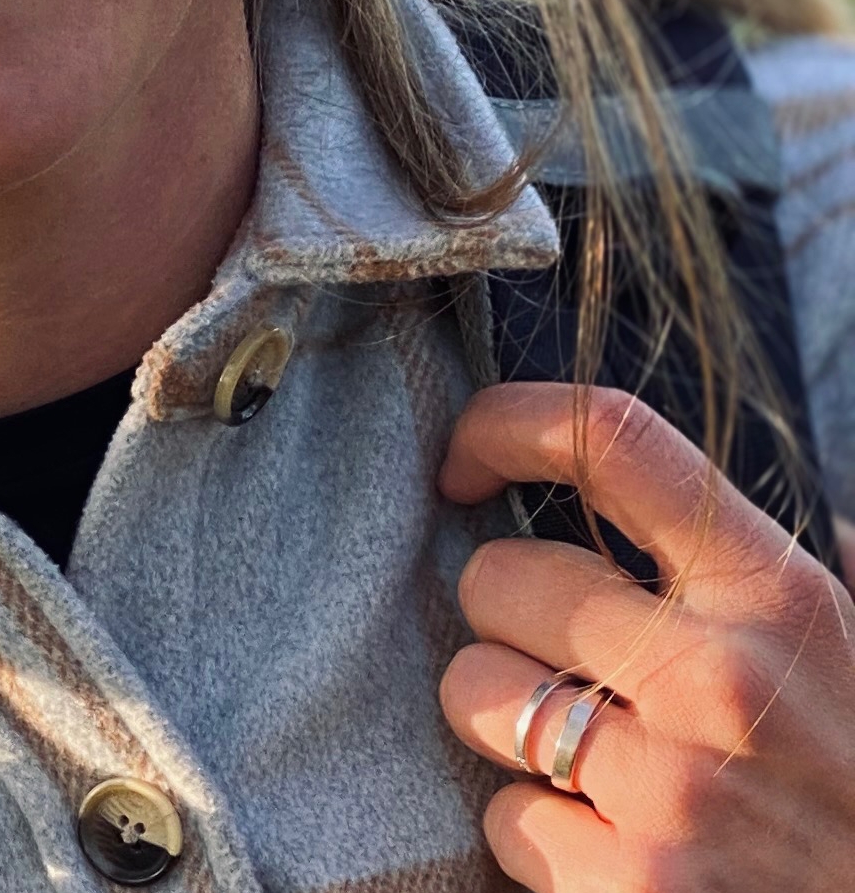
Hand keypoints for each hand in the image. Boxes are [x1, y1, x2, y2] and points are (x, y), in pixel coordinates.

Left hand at [438, 382, 854, 890]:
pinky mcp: (630, 882)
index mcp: (779, 597)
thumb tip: (703, 491)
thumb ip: (770, 572)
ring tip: (596, 764)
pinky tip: (617, 851)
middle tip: (575, 674)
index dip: (506, 427)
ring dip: (508, 728)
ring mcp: (674, 788)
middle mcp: (721, 678)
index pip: (614, 442)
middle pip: (498, 577)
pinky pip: (502, 819)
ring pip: (473, 692)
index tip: (459, 464)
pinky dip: (539, 839)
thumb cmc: (853, 786)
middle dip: (509, 623)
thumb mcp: (847, 650)